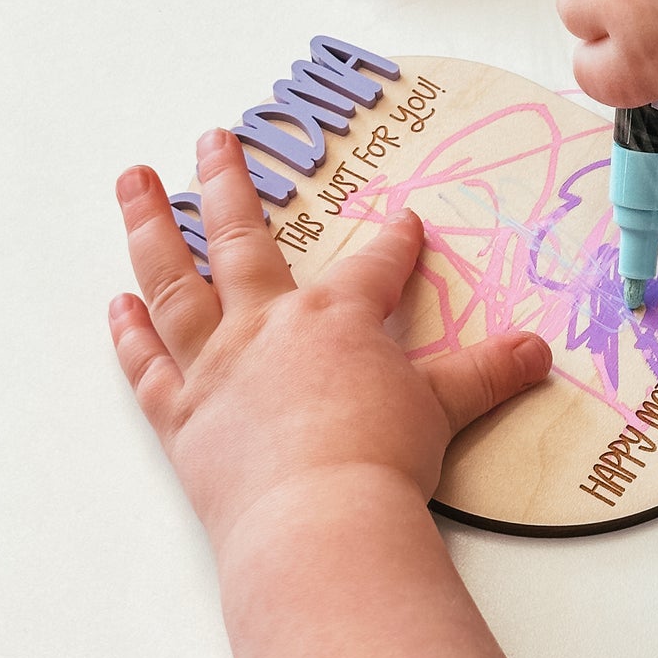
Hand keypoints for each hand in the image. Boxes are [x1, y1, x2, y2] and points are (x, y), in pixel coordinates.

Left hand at [109, 130, 552, 552]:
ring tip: (132, 181)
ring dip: (150, 227)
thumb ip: (486, 374)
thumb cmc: (383, 458)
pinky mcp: (182, 418)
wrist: (319, 520)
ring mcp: (216, 368)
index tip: (402, 222)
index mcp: (336, 317)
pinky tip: (118, 303)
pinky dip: (131, 335)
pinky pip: (149, 366)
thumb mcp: (445, 409)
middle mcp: (267, 326)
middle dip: (228, 182)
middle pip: (241, 239)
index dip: (394, 242)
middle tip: (211, 137)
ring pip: (174, 283)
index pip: (373, 266)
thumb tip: (539, 351)